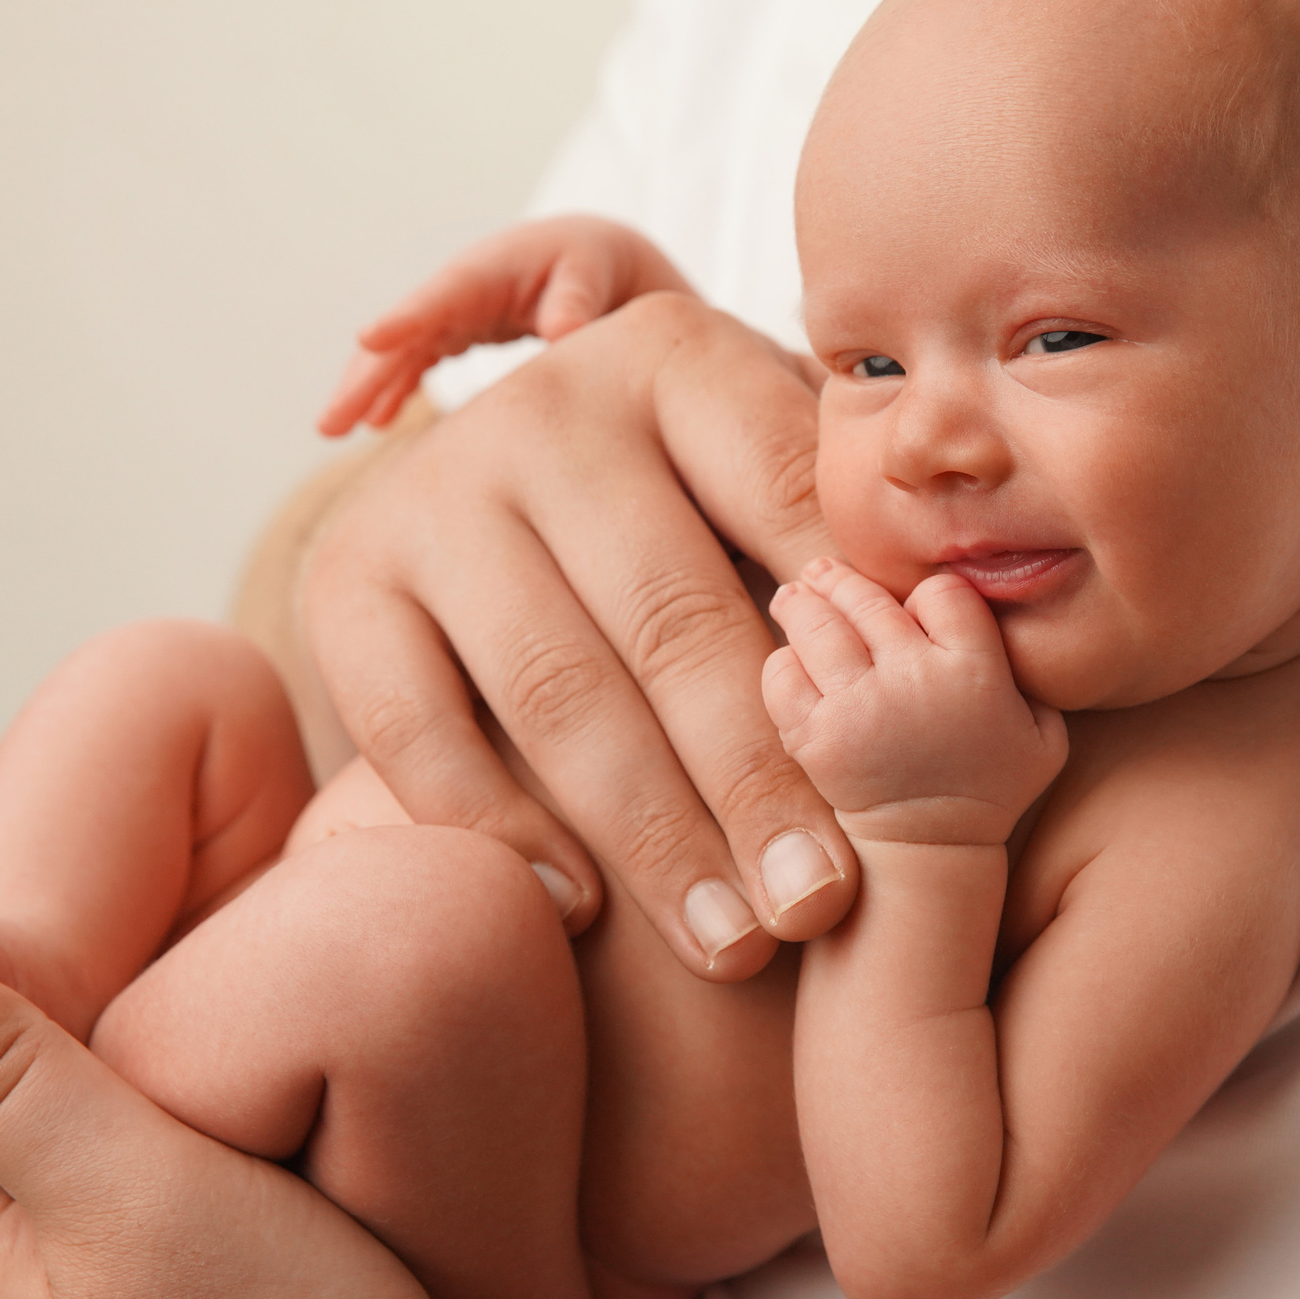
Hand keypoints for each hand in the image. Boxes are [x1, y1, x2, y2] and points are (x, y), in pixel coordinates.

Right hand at [302, 292, 858, 978]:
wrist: (498, 492)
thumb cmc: (691, 507)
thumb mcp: (767, 478)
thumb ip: (848, 536)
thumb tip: (955, 637)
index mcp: (677, 355)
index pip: (789, 514)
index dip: (855, 658)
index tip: (909, 783)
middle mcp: (547, 404)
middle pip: (674, 621)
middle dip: (758, 781)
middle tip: (822, 907)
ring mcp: (434, 488)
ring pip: (558, 690)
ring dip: (653, 836)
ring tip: (734, 944)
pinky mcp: (344, 579)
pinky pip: (420, 730)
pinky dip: (503, 830)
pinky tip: (582, 914)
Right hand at [319, 215, 692, 436]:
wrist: (596, 260)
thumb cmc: (597, 267)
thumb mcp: (594, 276)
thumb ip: (576, 302)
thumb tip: (562, 333)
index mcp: (491, 270)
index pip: (443, 296)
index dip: (406, 319)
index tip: (370, 339)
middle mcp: (460, 289)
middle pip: (404, 332)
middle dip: (365, 374)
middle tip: (330, 422)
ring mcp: (452, 311)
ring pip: (399, 351)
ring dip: (366, 388)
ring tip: (334, 429)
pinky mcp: (455, 332)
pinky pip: (414, 362)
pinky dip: (392, 390)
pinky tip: (374, 425)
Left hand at [763, 559, 1065, 845]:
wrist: (930, 847)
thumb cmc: (991, 783)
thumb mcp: (1044, 732)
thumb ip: (1033, 669)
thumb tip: (1012, 609)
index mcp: (974, 670)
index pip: (940, 591)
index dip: (925, 594)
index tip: (913, 608)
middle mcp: (915, 679)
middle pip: (868, 600)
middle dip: (842, 582)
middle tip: (823, 571)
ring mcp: (860, 707)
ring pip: (818, 625)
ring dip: (803, 604)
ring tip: (796, 595)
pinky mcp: (816, 737)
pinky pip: (784, 674)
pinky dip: (784, 661)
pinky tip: (791, 656)